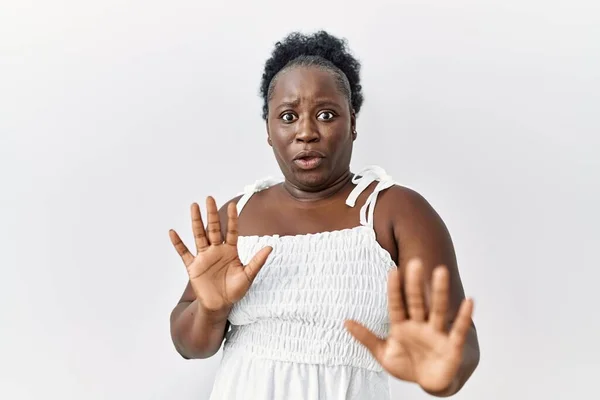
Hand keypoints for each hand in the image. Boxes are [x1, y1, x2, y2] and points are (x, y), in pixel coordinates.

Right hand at [169, 197, 272, 311]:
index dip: (232, 219)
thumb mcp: (248, 276)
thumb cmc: (235, 291)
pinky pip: (184, 253)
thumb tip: (270, 247)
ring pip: (199, 235)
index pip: (232, 231)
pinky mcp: (193, 266)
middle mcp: (216, 250)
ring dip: (196, 221)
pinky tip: (172, 232)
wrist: (219, 306)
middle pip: (213, 228)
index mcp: (230, 251)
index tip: (233, 205)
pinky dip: (178, 243)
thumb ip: (257, 261)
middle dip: (211, 214)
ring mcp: (204, 257)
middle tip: (209, 198)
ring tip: (194, 206)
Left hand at [344, 258, 473, 393]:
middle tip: (414, 262)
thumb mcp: (383, 353)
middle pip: (416, 301)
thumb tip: (345, 322)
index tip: (392, 270)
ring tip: (440, 271)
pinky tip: (469, 301)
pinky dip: (463, 317)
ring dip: (439, 292)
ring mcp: (436, 334)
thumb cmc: (407, 365)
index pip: (397, 304)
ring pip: (437, 309)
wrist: (429, 383)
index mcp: (402, 325)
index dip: (394, 289)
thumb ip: (366, 337)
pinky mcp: (452, 346)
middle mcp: (420, 325)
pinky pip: (458, 330)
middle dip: (415, 284)